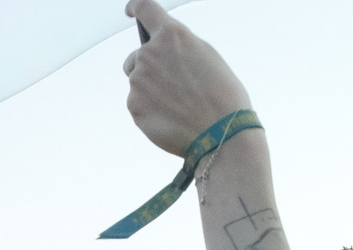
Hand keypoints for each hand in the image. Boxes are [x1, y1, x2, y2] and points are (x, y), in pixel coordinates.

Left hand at [121, 0, 250, 157]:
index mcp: (172, 35)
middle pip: (139, 55)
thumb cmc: (222, 95)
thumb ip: (179, 48)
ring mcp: (138, 80)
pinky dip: (150, 109)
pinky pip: (138, 103)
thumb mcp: (206, 56)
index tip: (130, 10)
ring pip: (137, 80)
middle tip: (173, 86)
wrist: (221, 133)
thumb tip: (163, 53)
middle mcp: (149, 53)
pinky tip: (170, 117)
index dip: (135, 7)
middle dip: (151, 67)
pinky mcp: (134, 105)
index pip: (145, 9)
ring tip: (175, 104)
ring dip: (150, 88)